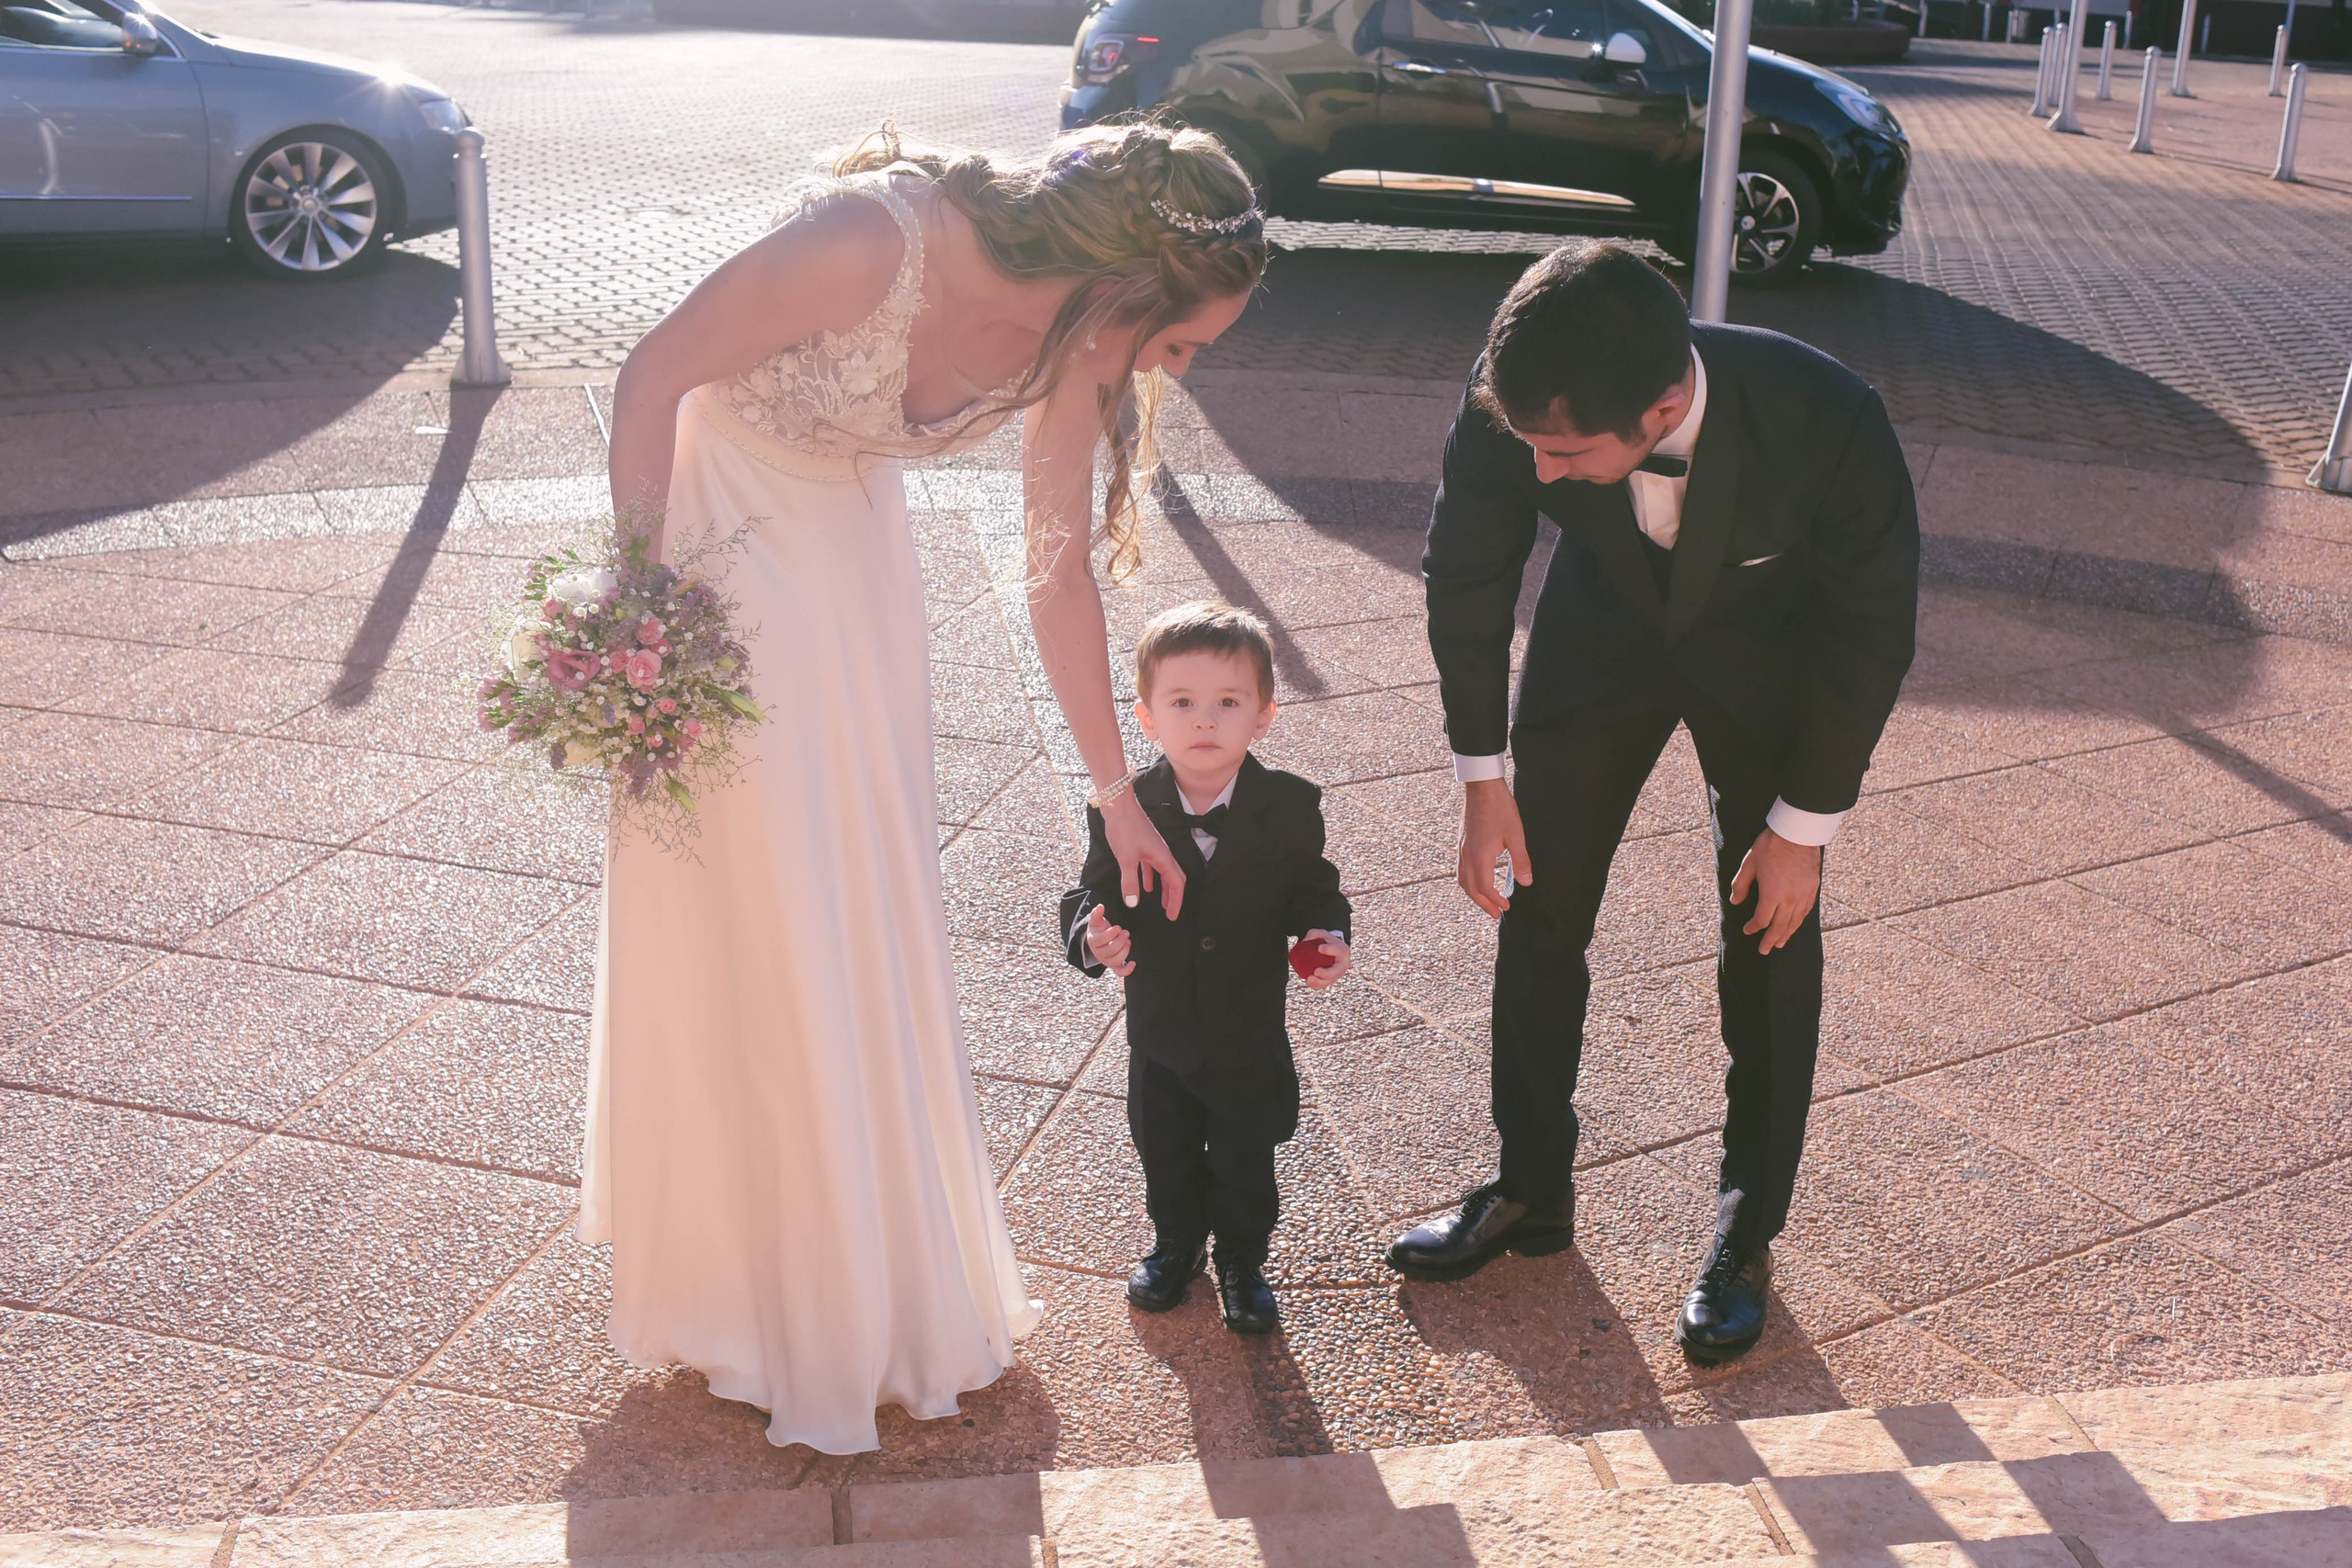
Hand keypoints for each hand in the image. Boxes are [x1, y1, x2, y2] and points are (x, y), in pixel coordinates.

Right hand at [1084, 905, 1134, 976]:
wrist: (1098, 940)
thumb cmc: (1098, 929)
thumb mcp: (1096, 921)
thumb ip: (1097, 914)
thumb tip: (1100, 906)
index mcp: (1093, 941)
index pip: (1100, 940)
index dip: (1110, 934)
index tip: (1118, 928)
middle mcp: (1099, 953)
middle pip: (1109, 951)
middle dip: (1120, 941)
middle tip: (1126, 933)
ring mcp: (1106, 960)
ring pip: (1115, 961)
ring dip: (1124, 951)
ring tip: (1128, 941)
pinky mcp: (1114, 965)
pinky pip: (1119, 972)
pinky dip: (1127, 970)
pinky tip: (1133, 963)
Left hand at [1103, 787, 1186, 919]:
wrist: (1118, 805)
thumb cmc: (1125, 829)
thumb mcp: (1126, 859)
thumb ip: (1130, 882)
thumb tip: (1133, 903)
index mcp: (1163, 857)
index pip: (1176, 884)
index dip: (1176, 901)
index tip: (1173, 916)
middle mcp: (1162, 853)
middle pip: (1174, 878)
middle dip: (1173, 896)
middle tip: (1170, 912)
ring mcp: (1153, 849)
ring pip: (1163, 872)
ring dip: (1163, 888)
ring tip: (1161, 902)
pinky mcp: (1143, 845)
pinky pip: (1151, 866)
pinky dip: (1150, 877)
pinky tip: (1144, 886)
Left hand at [1299, 930, 1350, 989]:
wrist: (1331, 952)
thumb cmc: (1327, 941)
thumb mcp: (1322, 934)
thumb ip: (1314, 933)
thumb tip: (1306, 940)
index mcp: (1343, 951)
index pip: (1338, 950)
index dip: (1330, 950)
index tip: (1319, 948)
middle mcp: (1343, 964)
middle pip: (1336, 971)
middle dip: (1327, 973)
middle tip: (1316, 971)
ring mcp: (1337, 974)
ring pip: (1329, 981)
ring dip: (1319, 982)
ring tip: (1309, 979)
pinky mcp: (1330, 980)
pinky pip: (1323, 985)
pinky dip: (1316, 985)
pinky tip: (1308, 982)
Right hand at [1457, 777, 1531, 919]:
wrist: (1482, 787)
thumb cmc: (1499, 808)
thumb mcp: (1516, 835)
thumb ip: (1521, 861)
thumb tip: (1526, 882)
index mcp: (1480, 856)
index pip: (1485, 888)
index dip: (1495, 901)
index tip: (1506, 908)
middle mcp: (1467, 856)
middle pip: (1470, 889)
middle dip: (1483, 904)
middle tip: (1495, 913)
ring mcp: (1462, 849)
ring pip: (1462, 880)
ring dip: (1474, 894)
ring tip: (1486, 900)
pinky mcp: (1462, 843)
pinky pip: (1461, 869)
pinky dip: (1468, 881)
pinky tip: (1478, 879)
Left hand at [1729, 827, 1820, 954]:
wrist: (1798, 833)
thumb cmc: (1771, 846)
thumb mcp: (1749, 863)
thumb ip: (1741, 884)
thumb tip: (1735, 901)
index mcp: (1772, 894)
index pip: (1761, 919)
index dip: (1753, 927)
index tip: (1747, 930)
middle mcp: (1789, 899)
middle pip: (1779, 927)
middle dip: (1770, 940)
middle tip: (1764, 951)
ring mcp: (1803, 895)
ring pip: (1794, 922)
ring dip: (1786, 934)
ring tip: (1779, 944)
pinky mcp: (1812, 889)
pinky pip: (1805, 912)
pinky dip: (1798, 922)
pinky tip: (1794, 925)